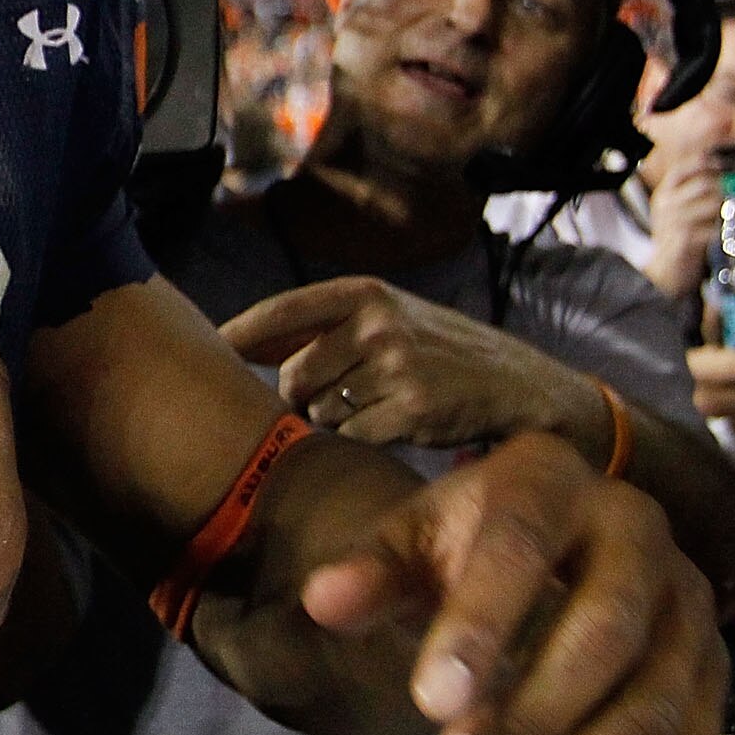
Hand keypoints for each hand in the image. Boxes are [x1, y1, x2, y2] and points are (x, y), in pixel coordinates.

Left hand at [223, 276, 608, 454]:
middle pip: (294, 378)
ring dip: (338, 421)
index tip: (209, 353)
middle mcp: (377, 322)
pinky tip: (398, 427)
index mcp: (366, 292)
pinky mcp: (412, 410)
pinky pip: (352, 438)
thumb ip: (320, 327)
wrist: (525, 389)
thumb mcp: (390, 319)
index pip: (279, 313)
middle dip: (305, 399)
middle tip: (344, 400)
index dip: (238, 337)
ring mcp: (396, 365)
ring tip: (381, 408)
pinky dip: (365, 441)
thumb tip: (237, 343)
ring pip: (321, 412)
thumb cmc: (444, 356)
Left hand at [299, 433, 726, 734]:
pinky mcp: (714, 672)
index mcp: (552, 480)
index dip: (480, 628)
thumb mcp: (411, 542)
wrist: (546, 547)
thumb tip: (324, 601)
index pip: (521, 548)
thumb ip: (370, 571)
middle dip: (531, 715)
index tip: (430, 705)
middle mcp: (641, 530)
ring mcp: (690, 604)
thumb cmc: (467, 542)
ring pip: (654, 707)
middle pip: (608, 635)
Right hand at [642, 155, 727, 302]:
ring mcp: (675, 222)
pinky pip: (714, 227)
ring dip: (732, 205)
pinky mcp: (686, 240)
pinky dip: (728, 227)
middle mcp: (667, 205)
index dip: (704, 162)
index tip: (724, 162)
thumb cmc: (678, 240)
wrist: (665, 272)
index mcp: (664, 194)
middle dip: (727, 184)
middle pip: (702, 183)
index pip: (682, 169)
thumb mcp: (677, 213)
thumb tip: (727, 179)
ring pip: (712, 204)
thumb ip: (693, 196)